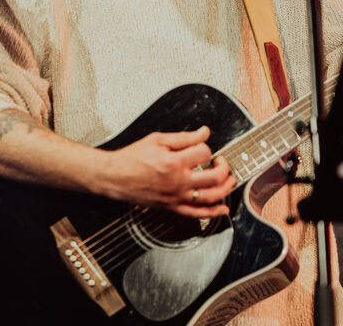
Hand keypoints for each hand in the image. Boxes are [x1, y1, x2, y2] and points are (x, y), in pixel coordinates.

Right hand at [100, 126, 235, 217]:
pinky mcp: (173, 207)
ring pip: (211, 196)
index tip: (199, 145)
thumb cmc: (132, 157)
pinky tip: (223, 209)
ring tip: (229, 180)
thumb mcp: (157, 140)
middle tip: (221, 161)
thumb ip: (184, 137)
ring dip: (226, 188)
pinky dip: (214, 213)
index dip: (205, 146)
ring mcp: (177, 196)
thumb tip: (204, 131)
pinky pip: (198, 214)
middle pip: (215, 176)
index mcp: (175, 162)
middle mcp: (179, 181)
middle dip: (224, 167)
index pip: (204, 152)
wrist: (116, 176)